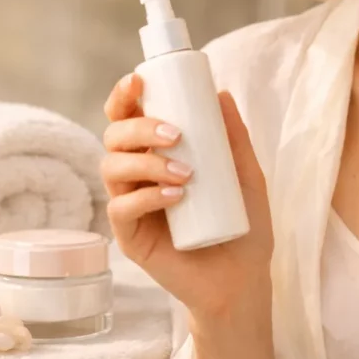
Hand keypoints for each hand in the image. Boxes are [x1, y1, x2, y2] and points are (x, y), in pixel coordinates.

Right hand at [101, 75, 273, 317]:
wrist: (244, 277)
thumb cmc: (243, 221)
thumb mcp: (246, 173)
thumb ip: (235, 137)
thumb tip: (222, 93)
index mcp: (158, 154)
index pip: (129, 117)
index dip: (124, 96)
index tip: (138, 80)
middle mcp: (138, 175)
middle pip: (114, 137)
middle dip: (139, 128)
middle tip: (176, 135)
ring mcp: (132, 205)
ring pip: (112, 169)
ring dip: (146, 163)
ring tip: (186, 173)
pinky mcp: (131, 237)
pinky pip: (121, 209)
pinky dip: (145, 198)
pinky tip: (174, 197)